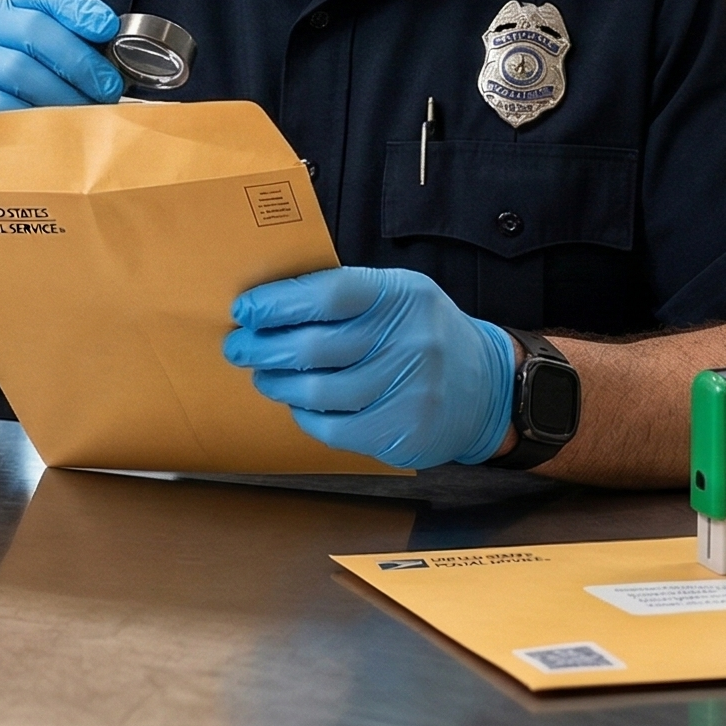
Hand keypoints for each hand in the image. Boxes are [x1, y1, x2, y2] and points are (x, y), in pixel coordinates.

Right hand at [0, 0, 125, 116]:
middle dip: (77, 59)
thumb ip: (81, 46)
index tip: (106, 27)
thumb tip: (120, 62)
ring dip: (59, 93)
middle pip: (33, 29)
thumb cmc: (27, 74)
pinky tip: (52, 127)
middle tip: (107, 86)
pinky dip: (30, 116)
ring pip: (16, 70)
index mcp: (15, 5)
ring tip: (84, 111)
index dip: (76, 6)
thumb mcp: (52, 49)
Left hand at [222, 266, 518, 470]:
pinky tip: (298, 404)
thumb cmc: (422, 335)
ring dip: (278, 384)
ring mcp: (409, 390)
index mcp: (401, 295)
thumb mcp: (398, 296)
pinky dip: (305, 416)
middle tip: (238, 347)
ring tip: (264, 375)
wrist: (487, 389)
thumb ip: (345, 296)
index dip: (277, 303)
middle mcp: (409, 340)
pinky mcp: (403, 432)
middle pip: (314, 346)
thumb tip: (269, 305)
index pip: (327, 294)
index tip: (244, 310)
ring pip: (318, 392)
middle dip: (263, 347)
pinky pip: (334, 428)